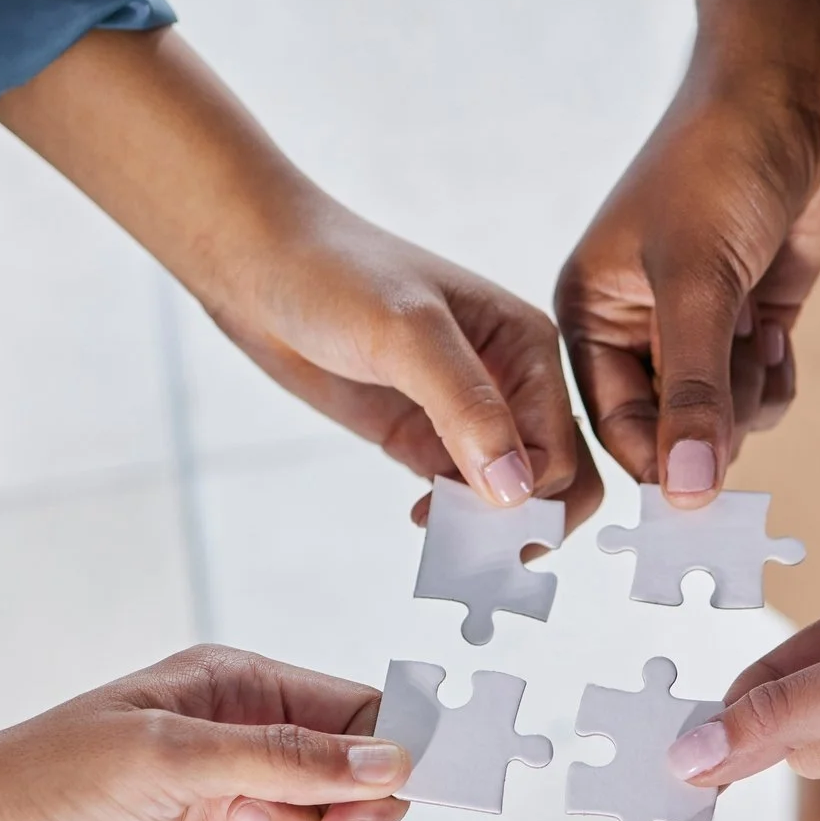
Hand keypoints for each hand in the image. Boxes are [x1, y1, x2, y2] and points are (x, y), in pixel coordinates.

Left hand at [0, 645, 410, 820]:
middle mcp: (252, 752)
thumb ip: (283, 759)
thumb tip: (393, 763)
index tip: (353, 820)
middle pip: (357, 804)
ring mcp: (238, 820)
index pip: (361, 720)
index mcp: (244, 691)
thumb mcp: (168, 756)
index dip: (378, 771)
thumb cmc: (50, 782)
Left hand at [220, 195, 604, 530]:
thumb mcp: (405, 332)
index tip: (481, 528)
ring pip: (509, 491)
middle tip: (478, 556)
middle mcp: (510, 379)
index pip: (561, 446)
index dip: (533, 497)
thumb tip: (515, 490)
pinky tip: (420, 520)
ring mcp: (467, 411)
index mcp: (527, 344)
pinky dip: (453, 518)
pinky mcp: (425, 434)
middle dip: (527, 522)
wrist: (258, 264)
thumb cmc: (333, 275)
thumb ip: (465, 407)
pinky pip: (461, 491)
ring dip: (488, 528)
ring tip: (444, 545)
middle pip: (556, 475)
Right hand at [555, 0, 819, 504]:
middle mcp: (635, 328)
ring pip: (721, 419)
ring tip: (758, 336)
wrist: (794, 94)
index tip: (700, 496)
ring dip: (749, 397)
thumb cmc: (721, 163)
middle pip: (669, 431)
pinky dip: (774, 379)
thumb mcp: (699, 282)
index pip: (613, 425)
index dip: (656, 463)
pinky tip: (777, 330)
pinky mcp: (748, 321)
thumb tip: (689, 493)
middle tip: (738, 379)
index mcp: (590, 315)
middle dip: (711, 424)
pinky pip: (758, 393)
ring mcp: (695, 327)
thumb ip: (696, 394)